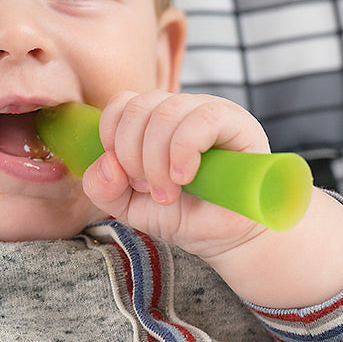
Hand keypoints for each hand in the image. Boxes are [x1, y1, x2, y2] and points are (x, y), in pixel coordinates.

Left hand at [81, 91, 270, 259]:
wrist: (226, 239)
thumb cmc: (183, 215)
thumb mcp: (130, 206)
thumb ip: (103, 187)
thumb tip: (106, 162)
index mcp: (155, 119)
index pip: (123, 102)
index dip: (113, 136)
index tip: (125, 175)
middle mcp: (182, 108)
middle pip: (140, 106)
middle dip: (133, 155)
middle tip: (148, 189)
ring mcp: (211, 111)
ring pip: (167, 112)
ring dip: (157, 160)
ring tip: (168, 192)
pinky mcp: (238, 123)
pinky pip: (202, 119)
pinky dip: (183, 151)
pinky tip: (184, 177)